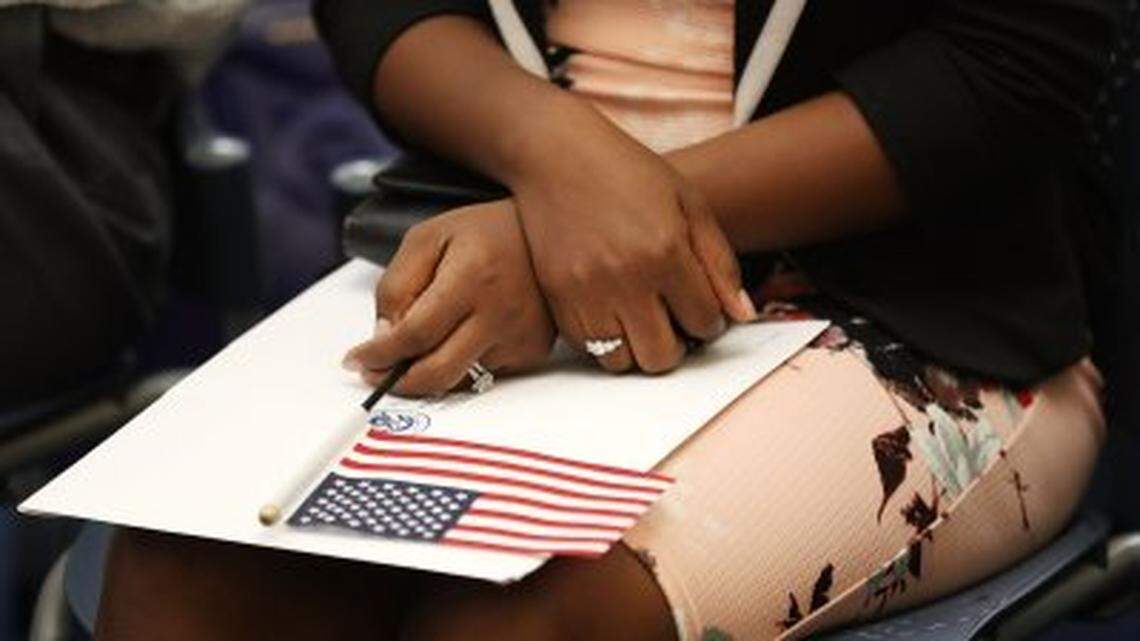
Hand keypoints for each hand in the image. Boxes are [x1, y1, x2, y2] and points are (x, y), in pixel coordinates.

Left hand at [342, 200, 554, 396]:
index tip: (360, 359)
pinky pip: (485, 373)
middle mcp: (500, 311)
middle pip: (438, 373)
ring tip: (432, 334)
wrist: (546, 231)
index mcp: (472, 276)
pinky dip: (464, 361)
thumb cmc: (486, 231)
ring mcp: (520, 335)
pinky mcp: (532, 350)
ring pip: (460, 377)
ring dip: (433, 366)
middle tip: (378, 372)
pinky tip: (468, 330)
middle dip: (399, 381)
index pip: (414, 335)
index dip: (379, 353)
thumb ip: (397, 286)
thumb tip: (385, 337)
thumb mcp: (426, 239)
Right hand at [508, 101, 755, 373]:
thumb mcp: (690, 204)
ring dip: (636, 348)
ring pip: (621, 361)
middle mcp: (626, 277)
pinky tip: (611, 311)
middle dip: (676, 346)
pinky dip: (603, 340)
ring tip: (640, 318)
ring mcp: (586, 290)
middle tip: (673, 322)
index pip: (704, 323)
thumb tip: (743, 315)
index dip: (710, 320)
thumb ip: (720, 262)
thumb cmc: (630, 174)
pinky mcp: (556, 295)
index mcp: (666, 251)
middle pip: (662, 357)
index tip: (700, 307)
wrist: (557, 155)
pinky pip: (586, 347)